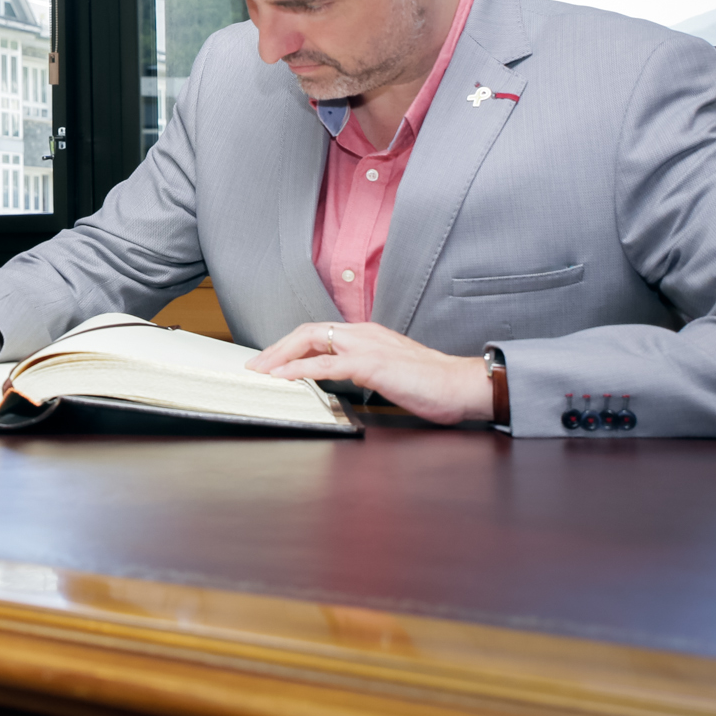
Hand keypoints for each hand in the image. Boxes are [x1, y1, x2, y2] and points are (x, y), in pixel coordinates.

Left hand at [245, 322, 492, 424]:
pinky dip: (300, 369)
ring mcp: (366, 346)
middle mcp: (362, 334)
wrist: (461, 384)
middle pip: (307, 332)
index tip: (271, 361)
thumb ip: (363, 371)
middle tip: (255, 365)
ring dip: (280, 356)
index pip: (318, 333)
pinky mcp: (371, 364)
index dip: (290, 346)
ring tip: (261, 370)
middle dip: (276, 348)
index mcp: (367, 335)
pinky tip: (284, 377)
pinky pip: (326, 364)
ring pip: (311, 340)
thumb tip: (340, 380)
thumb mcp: (389, 373)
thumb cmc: (431, 383)